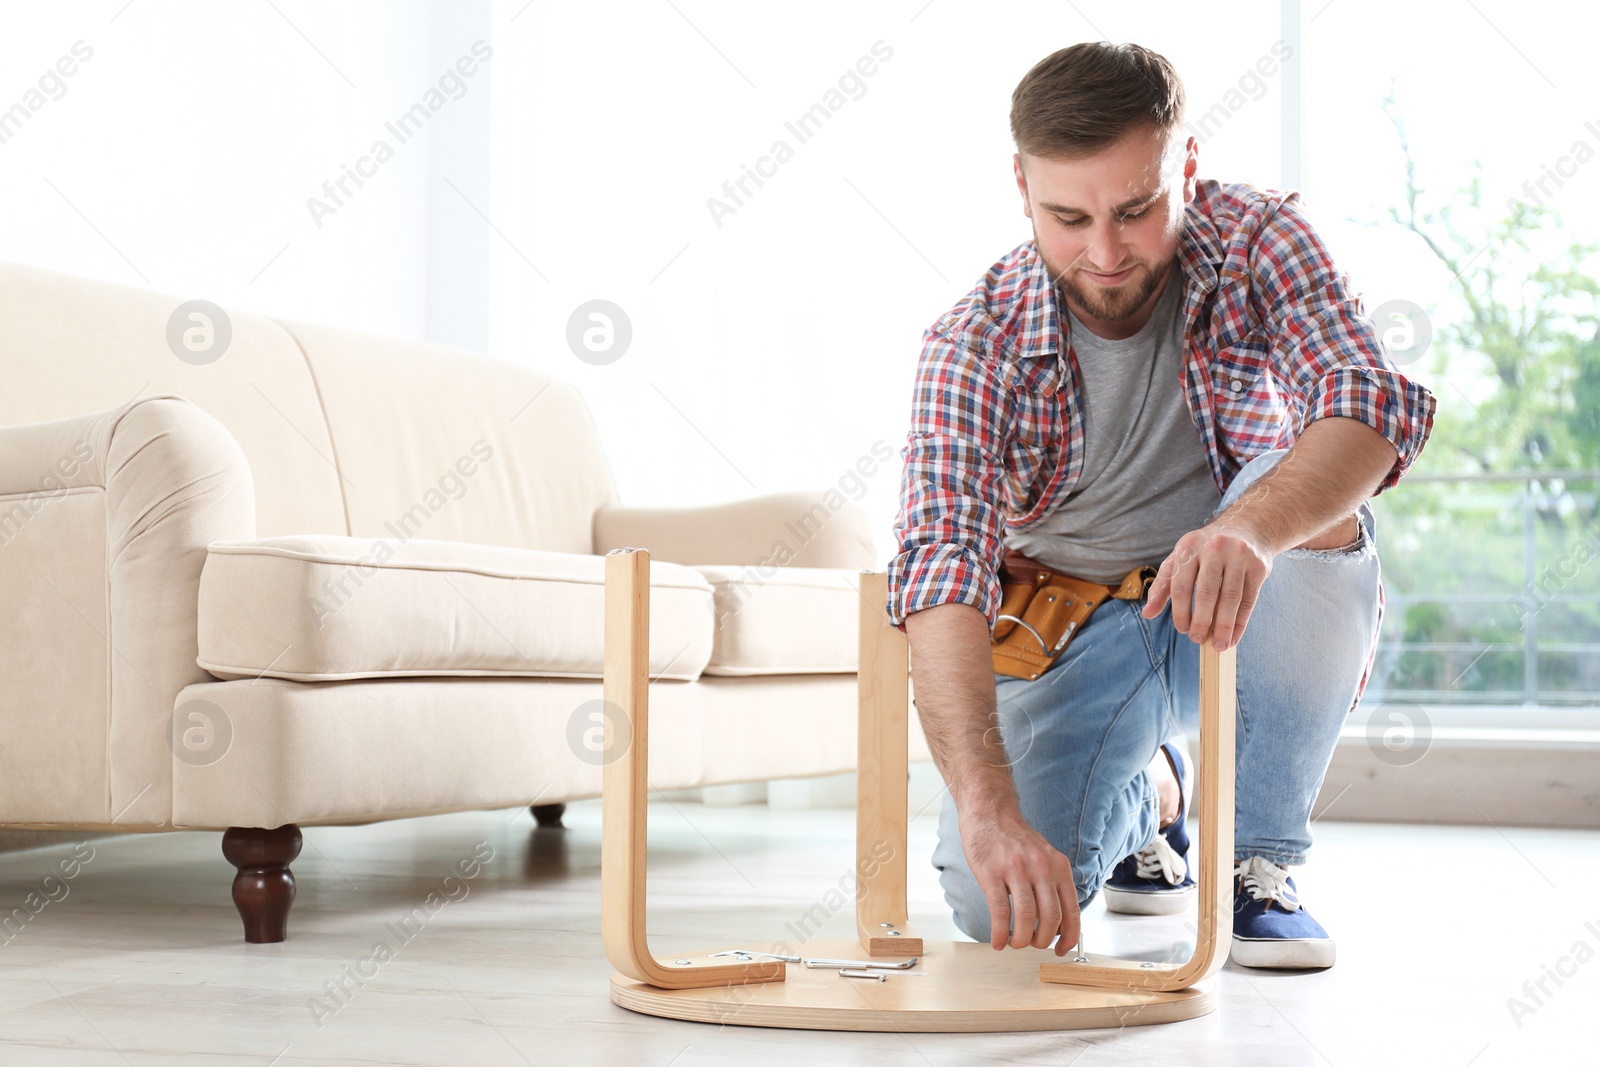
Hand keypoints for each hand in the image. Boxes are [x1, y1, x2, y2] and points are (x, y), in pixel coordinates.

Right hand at [961, 809, 1080, 954]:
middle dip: (1043, 940)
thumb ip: (1053, 883)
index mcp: (1058, 866)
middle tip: (1033, 944)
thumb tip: (1059, 922)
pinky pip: (1000, 912)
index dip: (1069, 937)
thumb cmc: (1015, 840)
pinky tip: (997, 940)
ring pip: (1026, 918)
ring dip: (1021, 940)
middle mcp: (1041, 868)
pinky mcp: (992, 873)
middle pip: (1050, 918)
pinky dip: (999, 933)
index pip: (1071, 910)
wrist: (990, 813)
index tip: (1061, 950)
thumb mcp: (1045, 856)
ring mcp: (1016, 870)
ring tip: (1015, 943)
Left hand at [1141, 520, 1271, 650]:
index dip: (1180, 611)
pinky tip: (1234, 637)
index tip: (1182, 630)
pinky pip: (1249, 599)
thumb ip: (1163, 586)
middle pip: (1206, 593)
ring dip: (1223, 626)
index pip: (1181, 585)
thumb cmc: (1205, 549)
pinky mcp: (1258, 566)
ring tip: (1218, 645)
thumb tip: (1147, 614)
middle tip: (1197, 639)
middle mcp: (1214, 548)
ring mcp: (1239, 555)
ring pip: (1230, 598)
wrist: (1245, 527)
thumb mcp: (1181, 559)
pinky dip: (1241, 622)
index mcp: (1189, 546)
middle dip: (1201, 621)